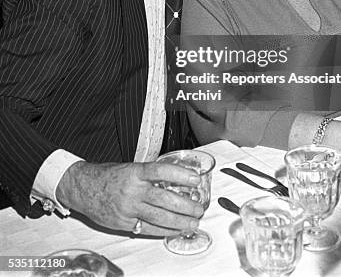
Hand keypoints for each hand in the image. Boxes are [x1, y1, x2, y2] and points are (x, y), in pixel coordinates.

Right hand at [56, 160, 203, 235]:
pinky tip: (174, 230)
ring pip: (158, 217)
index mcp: (135, 172)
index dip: (180, 175)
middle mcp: (132, 190)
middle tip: (199, 208)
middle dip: (185, 205)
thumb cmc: (108, 175)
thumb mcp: (130, 167)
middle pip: (164, 198)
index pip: (161, 171)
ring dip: (178, 222)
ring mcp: (128, 208)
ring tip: (192, 223)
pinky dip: (163, 231)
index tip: (195, 179)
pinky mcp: (123, 222)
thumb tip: (175, 179)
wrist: (83, 187)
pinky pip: (147, 229)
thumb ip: (149, 174)